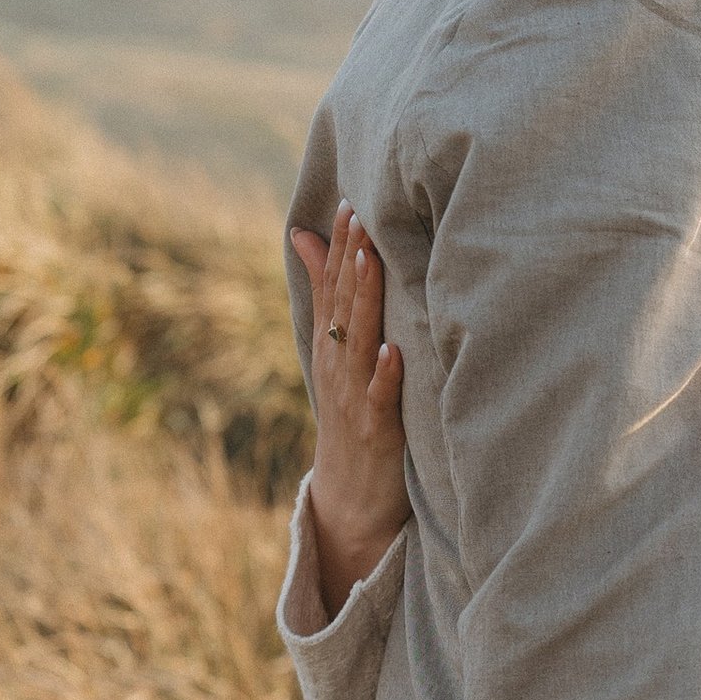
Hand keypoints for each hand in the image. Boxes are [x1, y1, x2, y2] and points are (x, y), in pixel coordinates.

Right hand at [287, 205, 410, 613]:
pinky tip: (393, 351)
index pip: (333, 286)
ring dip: (365, 301)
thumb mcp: (335, 352)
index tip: (352, 202)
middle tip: (361, 215)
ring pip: (358, 342)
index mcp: (332, 345)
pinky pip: (380, 399)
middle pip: (342, 305)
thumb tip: (306, 234)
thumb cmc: (352, 413)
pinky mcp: (377, 431)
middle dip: (351, 260)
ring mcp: (355, 397)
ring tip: (373, 261)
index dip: (342, 246)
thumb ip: (326, 292)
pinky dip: (385, 376)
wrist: (350, 497)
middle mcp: (338, 365)